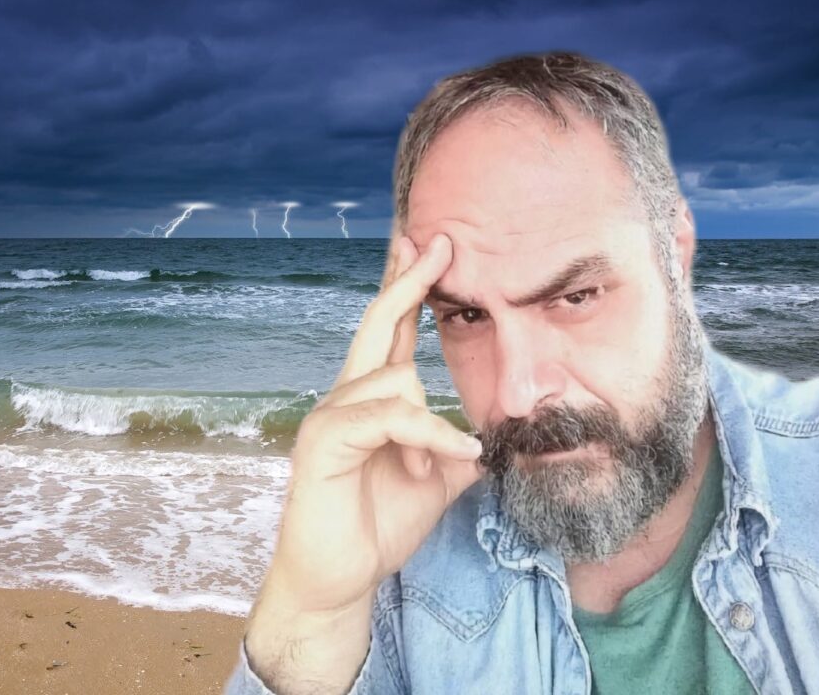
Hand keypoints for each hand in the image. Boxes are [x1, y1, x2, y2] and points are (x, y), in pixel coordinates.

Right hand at [244, 223, 483, 692]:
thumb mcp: (435, 482)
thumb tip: (493, 439)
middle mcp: (346, 396)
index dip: (410, 287)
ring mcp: (330, 415)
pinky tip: (450, 459)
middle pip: (379, 324)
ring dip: (429, 428)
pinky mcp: (324, 440)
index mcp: (371, 400)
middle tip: (438, 239)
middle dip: (408, 280)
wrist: (339, 579)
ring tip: (429, 472)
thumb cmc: (378, 526)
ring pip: (396, 379)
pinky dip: (426, 435)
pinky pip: (389, 418)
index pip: (392, 332)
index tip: (430, 245)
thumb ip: (456, 451)